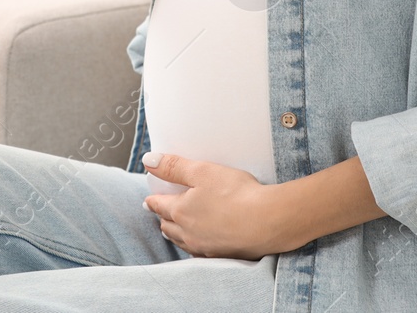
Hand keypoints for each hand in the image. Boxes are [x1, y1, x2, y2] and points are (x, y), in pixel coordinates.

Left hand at [141, 151, 278, 259]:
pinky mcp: (221, 255)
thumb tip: (148, 160)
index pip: (159, 206)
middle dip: (162, 218)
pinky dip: (193, 246)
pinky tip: (198, 243)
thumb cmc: (236, 194)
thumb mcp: (202, 171)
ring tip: (173, 228)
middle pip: (167, 226)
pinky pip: (198, 252)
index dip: (152, 201)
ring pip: (181, 241)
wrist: (268, 221)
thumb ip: (174, 166)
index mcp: (180, 212)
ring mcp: (204, 247)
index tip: (148, 200)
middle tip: (160, 212)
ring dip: (175, 233)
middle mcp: (188, 233)